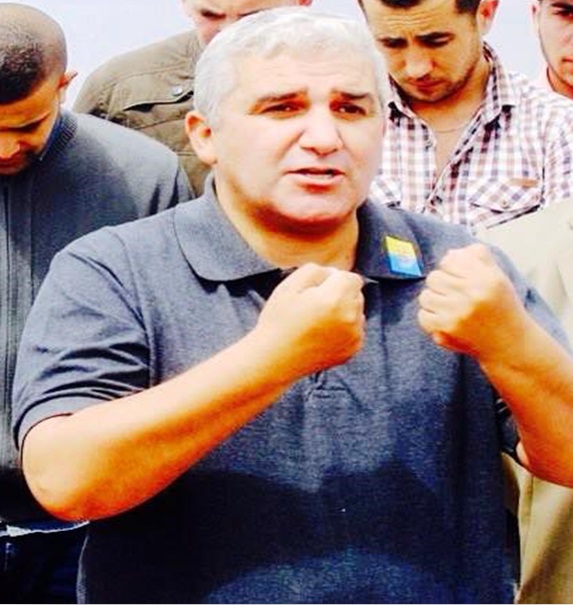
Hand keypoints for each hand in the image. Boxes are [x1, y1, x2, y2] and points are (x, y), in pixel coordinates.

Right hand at [253, 263, 364, 379]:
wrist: (274, 360)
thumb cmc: (279, 320)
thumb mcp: (289, 286)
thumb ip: (316, 270)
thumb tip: (334, 274)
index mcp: (335, 299)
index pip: (351, 278)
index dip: (333, 280)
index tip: (316, 290)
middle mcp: (350, 317)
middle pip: (356, 294)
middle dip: (340, 294)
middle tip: (314, 306)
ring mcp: (353, 336)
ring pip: (357, 312)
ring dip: (343, 311)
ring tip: (317, 321)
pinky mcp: (352, 350)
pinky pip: (355, 330)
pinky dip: (343, 328)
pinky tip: (322, 334)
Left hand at [417, 243, 527, 359]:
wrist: (510, 344)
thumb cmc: (502, 308)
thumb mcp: (498, 277)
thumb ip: (479, 258)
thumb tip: (451, 253)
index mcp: (487, 279)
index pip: (450, 260)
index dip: (451, 267)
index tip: (457, 276)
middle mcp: (473, 295)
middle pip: (434, 277)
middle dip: (441, 284)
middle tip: (452, 293)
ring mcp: (458, 314)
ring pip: (425, 296)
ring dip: (434, 300)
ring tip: (448, 305)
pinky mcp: (448, 330)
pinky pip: (423, 316)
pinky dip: (430, 317)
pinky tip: (444, 318)